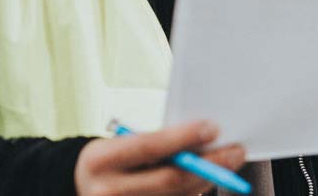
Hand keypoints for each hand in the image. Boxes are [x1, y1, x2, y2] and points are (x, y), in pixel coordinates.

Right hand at [75, 120, 245, 195]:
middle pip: (170, 179)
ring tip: (228, 163)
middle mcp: (108, 191)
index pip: (149, 146)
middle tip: (235, 151)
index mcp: (101, 160)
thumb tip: (203, 137)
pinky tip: (207, 179)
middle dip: (209, 165)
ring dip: (208, 180)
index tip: (212, 127)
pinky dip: (195, 192)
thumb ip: (154, 142)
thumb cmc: (109, 160)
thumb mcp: (119, 143)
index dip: (183, 137)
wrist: (82, 188)